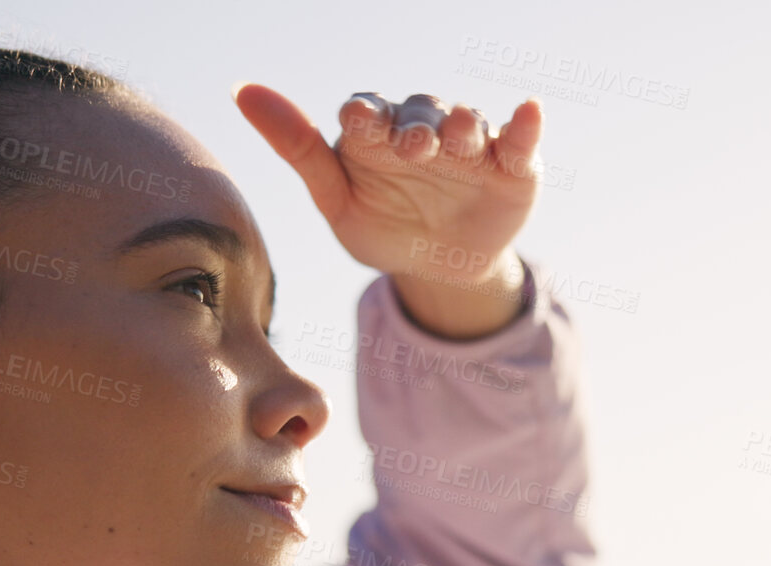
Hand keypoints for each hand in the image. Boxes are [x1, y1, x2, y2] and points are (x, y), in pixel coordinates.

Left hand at [234, 84, 544, 338]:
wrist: (439, 271)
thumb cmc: (383, 228)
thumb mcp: (337, 200)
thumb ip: (299, 147)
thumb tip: (241, 88)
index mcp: (376, 134)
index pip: (368, 115)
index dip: (364, 117)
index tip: (356, 120)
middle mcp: (423, 129)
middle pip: (420, 115)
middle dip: (417, 128)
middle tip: (412, 147)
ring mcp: (470, 146)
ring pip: (467, 123)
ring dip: (463, 125)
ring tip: (460, 137)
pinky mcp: (513, 165)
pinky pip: (520, 141)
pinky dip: (526, 126)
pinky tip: (528, 111)